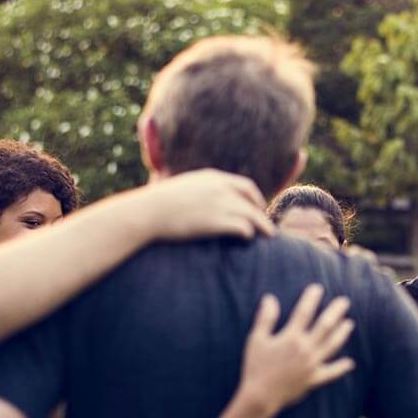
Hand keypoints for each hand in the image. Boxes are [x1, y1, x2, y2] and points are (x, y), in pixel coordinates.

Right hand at [146, 169, 274, 240]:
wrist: (147, 211)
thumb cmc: (157, 204)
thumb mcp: (182, 187)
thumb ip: (199, 190)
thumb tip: (201, 201)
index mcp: (213, 178)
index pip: (245, 186)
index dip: (256, 198)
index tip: (259, 208)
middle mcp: (220, 188)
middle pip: (252, 202)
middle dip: (263, 214)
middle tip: (268, 227)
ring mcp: (220, 204)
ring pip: (252, 215)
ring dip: (262, 226)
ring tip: (269, 236)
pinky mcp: (216, 222)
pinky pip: (243, 228)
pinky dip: (248, 233)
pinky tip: (248, 239)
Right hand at [238, 284, 354, 415]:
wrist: (260, 396)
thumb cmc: (255, 367)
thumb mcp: (256, 340)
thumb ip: (265, 318)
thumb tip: (270, 298)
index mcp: (291, 337)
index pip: (304, 312)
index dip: (312, 298)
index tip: (318, 288)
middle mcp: (305, 349)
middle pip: (325, 326)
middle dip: (336, 312)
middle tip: (344, 301)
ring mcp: (312, 365)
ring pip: (332, 346)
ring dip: (342, 334)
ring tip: (349, 324)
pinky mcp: (313, 380)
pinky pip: (331, 373)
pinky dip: (341, 368)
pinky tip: (350, 363)